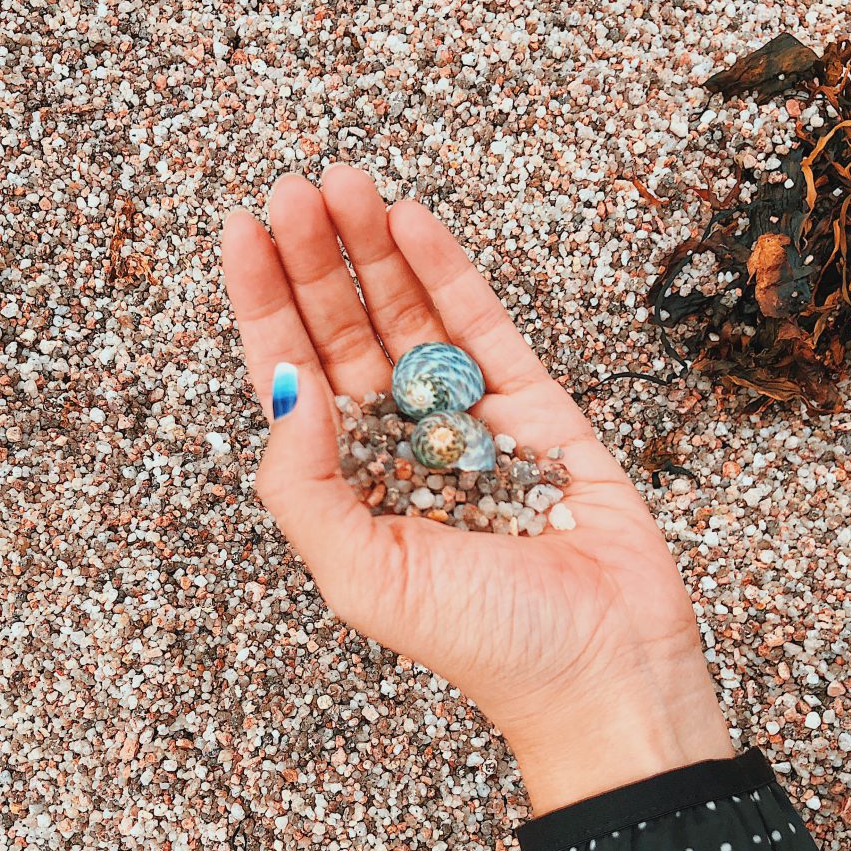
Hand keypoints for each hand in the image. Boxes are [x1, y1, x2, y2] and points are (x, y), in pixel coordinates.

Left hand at [221, 166, 734, 815]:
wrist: (608, 669)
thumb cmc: (487, 644)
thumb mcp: (363, 577)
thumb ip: (303, 485)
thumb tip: (283, 384)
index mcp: (350, 484)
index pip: (293, 376)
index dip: (264, 305)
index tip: (242, 233)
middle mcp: (401, 445)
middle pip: (346, 331)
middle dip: (317, 258)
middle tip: (296, 187)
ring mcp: (470, 420)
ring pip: (411, 317)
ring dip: (376, 248)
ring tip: (345, 181)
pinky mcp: (539, 407)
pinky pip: (486, 328)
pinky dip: (450, 274)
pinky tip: (413, 224)